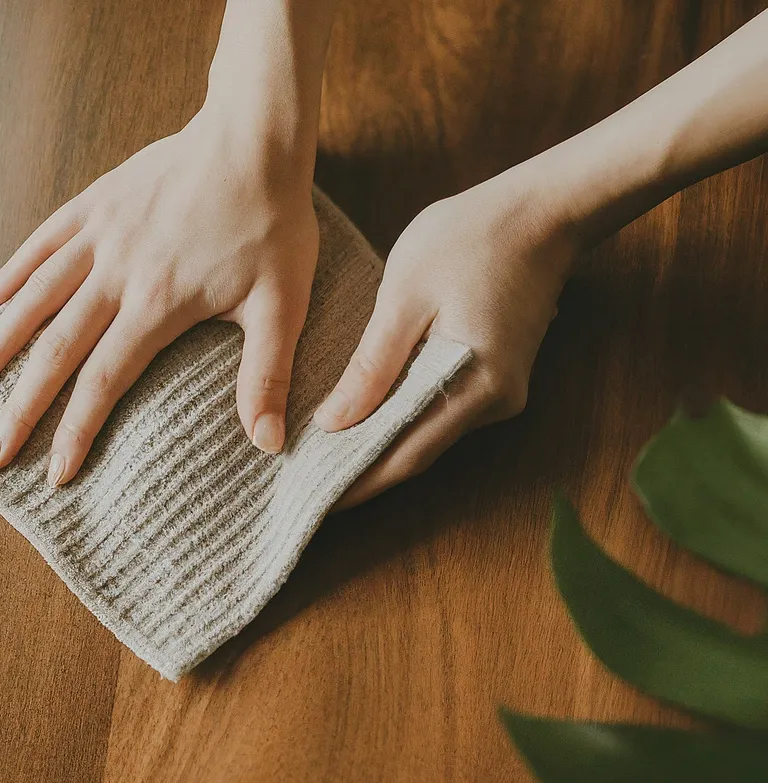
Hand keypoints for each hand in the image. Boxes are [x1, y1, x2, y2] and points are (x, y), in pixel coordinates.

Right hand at [0, 104, 318, 485]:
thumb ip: (267, 375)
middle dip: (20, 408)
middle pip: (54, 350)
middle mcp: (116, 272)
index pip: (104, 381)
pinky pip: (40, 243)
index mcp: (158, 304)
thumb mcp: (282, 304)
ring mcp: (100, 234)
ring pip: (33, 298)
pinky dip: (9, 276)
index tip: (52, 473)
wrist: (254, 138)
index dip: (75, 430)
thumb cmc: (273, 222)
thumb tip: (270, 444)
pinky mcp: (96, 202)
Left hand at [314, 170, 576, 508]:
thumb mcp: (405, 298)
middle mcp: (496, 403)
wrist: (544, 209)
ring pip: (430, 434)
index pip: (404, 457)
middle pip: (418, 453)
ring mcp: (503, 392)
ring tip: (329, 456)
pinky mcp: (500, 375)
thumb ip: (371, 367)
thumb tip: (334, 422)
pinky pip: (443, 410)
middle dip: (364, 472)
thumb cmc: (471, 238)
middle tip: (310, 483)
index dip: (358, 484)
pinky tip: (370, 419)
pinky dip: (404, 420)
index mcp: (474, 388)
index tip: (314, 503)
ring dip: (382, 446)